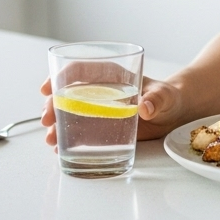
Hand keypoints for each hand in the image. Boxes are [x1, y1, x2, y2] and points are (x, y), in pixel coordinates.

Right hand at [39, 76, 189, 149]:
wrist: (173, 114)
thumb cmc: (168, 97)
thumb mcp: (164, 96)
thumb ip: (156, 99)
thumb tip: (145, 107)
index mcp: (111, 74)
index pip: (79, 70)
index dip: (59, 77)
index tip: (47, 89)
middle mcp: (100, 90)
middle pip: (68, 94)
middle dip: (52, 106)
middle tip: (46, 121)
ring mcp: (99, 110)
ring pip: (70, 114)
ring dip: (57, 126)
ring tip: (51, 140)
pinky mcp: (102, 127)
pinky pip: (80, 132)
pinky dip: (68, 140)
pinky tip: (60, 150)